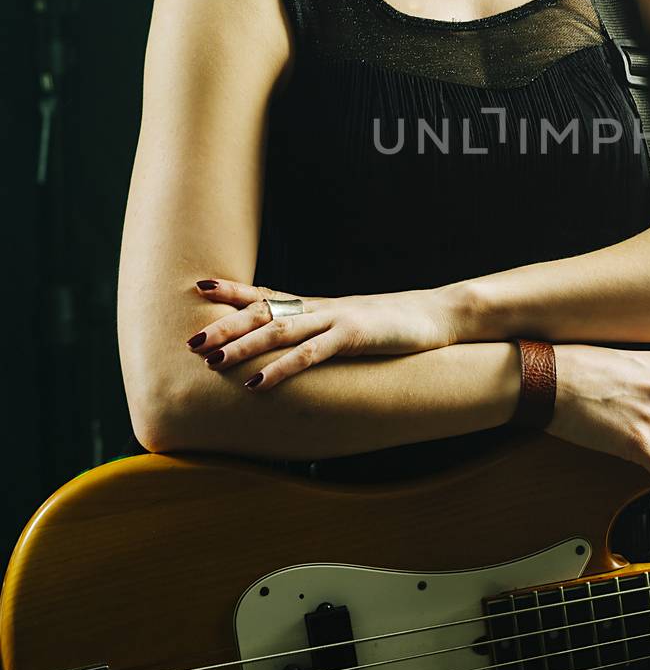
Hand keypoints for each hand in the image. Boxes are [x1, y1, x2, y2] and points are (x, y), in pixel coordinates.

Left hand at [185, 278, 457, 390]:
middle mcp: (321, 307)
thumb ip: (325, 333)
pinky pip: (310, 354)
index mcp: (319, 305)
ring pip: (280, 331)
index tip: (199, 286)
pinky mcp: (354, 336)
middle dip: (226, 325)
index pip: (269, 293)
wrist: (439, 314)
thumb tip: (298, 348)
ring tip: (211, 361)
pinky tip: (258, 383)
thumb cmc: (396, 325)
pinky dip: (281, 369)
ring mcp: (337, 319)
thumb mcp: (354, 325)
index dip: (234, 290)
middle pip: (265, 312)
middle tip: (190, 340)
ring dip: (243, 346)